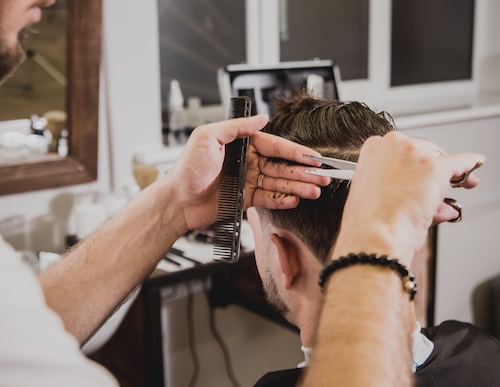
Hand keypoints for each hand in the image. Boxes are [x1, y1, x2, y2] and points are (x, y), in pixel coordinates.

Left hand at [162, 115, 328, 233]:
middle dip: (303, 171)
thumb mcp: (208, 137)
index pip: (274, 146)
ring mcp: (248, 180)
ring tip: (315, 190)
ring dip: (298, 186)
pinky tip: (295, 200)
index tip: (312, 157)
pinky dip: (283, 199)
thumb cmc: (187, 168)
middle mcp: (247, 161)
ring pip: (279, 182)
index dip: (295, 152)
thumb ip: (237, 127)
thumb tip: (260, 117)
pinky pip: (269, 198)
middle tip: (322, 176)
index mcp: (241, 144)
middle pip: (282, 165)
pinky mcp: (246, 198)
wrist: (177, 200)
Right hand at [332, 131, 483, 265]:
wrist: (374, 236)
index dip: (415, 164)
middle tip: (447, 183)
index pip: (403, 150)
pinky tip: (476, 163)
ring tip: (461, 185)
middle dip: (435, 167)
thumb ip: (403, 192)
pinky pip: (460, 163)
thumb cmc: (368, 224)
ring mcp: (415, 154)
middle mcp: (393, 145)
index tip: (420, 173)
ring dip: (451, 173)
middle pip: (424, 150)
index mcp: (373, 150)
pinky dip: (470, 164)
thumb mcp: (378, 199)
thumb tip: (435, 204)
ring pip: (441, 158)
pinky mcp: (435, 167)